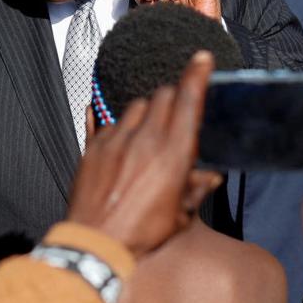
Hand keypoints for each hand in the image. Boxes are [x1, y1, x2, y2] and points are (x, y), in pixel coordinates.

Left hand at [66, 52, 221, 257]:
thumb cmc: (142, 233)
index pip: (187, 101)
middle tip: (175, 113)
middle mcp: (145, 140)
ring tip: (146, 134)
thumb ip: (196, 189)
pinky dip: (117, 127)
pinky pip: (105, 121)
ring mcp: (116, 140)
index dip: (196, 75)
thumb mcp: (180, 216)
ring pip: (135, 106)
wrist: (96, 243)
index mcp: (172, 154)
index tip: (202, 59)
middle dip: (172, 97)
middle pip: (162, 96)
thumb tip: (210, 176)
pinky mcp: (93, 147)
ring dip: (145, 112)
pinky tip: (115, 135)